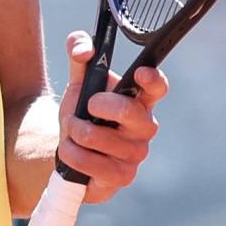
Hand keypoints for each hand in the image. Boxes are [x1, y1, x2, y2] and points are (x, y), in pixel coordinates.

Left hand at [56, 30, 168, 202]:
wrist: (68, 151)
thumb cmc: (82, 113)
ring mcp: (135, 154)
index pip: (157, 87)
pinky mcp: (121, 177)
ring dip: (76, 132)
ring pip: (102, 139)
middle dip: (101, 105)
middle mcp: (144, 127)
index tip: (140, 73)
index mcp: (139, 99)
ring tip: (71, 131)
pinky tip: (69, 150)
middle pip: (130, 112)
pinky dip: (73, 154)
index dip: (153, 80)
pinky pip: (93, 164)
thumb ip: (79, 52)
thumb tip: (85, 49)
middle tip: (86, 105)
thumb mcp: (78, 80)